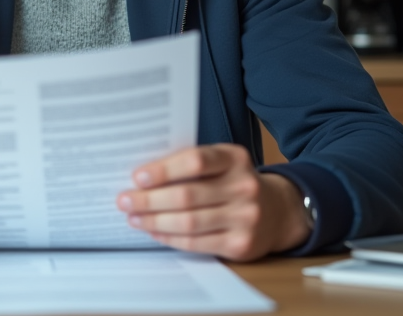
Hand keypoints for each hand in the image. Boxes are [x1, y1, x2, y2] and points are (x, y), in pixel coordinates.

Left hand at [116, 143, 309, 260]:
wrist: (278, 211)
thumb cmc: (235, 182)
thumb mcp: (222, 163)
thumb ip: (190, 165)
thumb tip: (142, 176)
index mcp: (235, 158)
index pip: (195, 161)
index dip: (164, 169)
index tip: (138, 177)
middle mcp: (244, 187)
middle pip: (187, 195)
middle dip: (149, 200)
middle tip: (124, 200)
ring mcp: (246, 217)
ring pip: (189, 222)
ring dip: (155, 221)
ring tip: (133, 217)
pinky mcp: (241, 244)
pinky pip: (197, 243)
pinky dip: (170, 238)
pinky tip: (154, 231)